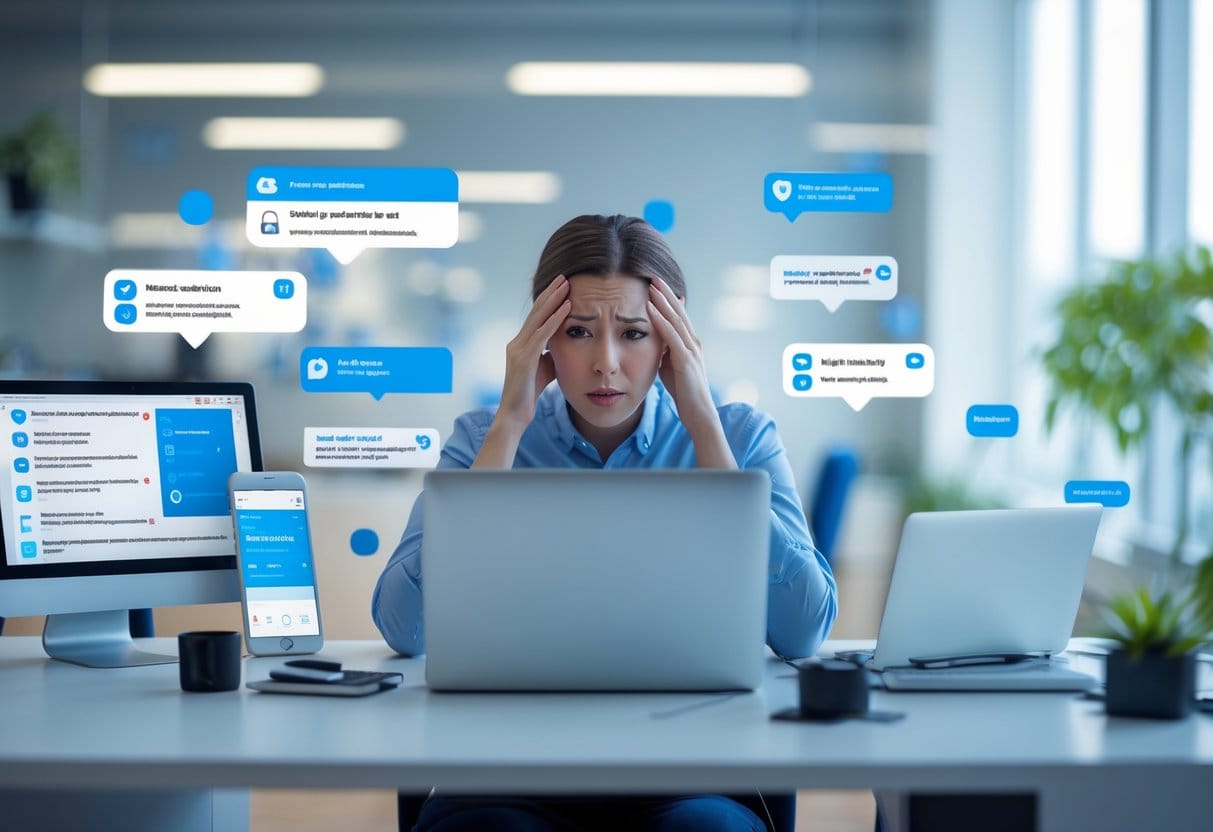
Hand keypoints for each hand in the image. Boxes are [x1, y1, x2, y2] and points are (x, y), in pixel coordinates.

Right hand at [496, 274, 570, 430]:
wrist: (515, 414)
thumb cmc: (530, 393)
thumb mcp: (545, 368)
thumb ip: (551, 353)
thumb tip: (564, 343)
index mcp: (520, 343)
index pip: (536, 316)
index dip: (548, 299)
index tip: (561, 285)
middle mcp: (517, 342)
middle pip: (536, 311)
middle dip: (550, 292)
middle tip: (564, 276)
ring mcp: (518, 349)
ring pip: (538, 318)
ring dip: (554, 300)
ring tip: (567, 284)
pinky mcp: (524, 358)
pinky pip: (542, 334)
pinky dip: (555, 319)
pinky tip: (566, 307)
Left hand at [646, 278, 717, 431]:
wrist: (699, 413)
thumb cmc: (684, 392)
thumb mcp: (671, 366)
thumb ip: (666, 351)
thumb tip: (655, 340)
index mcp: (690, 343)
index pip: (679, 316)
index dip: (668, 300)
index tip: (656, 285)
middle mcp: (694, 343)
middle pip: (679, 312)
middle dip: (666, 294)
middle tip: (654, 276)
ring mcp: (692, 350)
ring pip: (676, 320)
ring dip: (663, 301)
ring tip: (651, 286)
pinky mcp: (686, 360)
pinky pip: (671, 336)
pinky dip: (661, 320)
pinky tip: (650, 309)